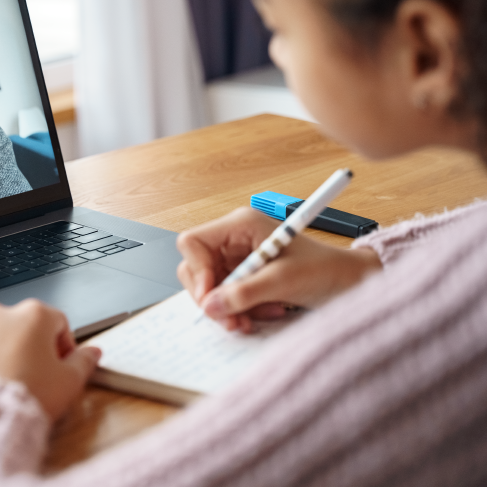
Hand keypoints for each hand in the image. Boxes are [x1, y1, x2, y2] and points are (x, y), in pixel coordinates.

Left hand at [0, 300, 101, 421]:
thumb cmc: (30, 398)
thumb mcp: (70, 382)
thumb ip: (84, 362)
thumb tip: (92, 353)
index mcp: (32, 315)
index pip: (57, 322)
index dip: (64, 346)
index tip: (61, 366)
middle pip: (22, 327)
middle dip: (30, 348)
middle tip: (35, 378)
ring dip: (0, 355)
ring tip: (8, 385)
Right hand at [176, 207, 381, 332]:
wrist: (350, 282)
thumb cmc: (325, 269)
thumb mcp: (284, 280)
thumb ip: (244, 293)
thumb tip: (210, 305)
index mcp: (241, 224)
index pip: (193, 242)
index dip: (196, 270)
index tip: (210, 297)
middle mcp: (234, 239)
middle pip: (196, 268)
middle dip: (212, 296)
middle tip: (231, 319)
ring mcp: (238, 258)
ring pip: (210, 287)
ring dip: (228, 308)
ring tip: (252, 320)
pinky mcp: (245, 276)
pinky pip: (226, 297)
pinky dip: (240, 311)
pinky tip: (264, 312)